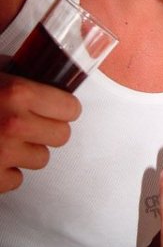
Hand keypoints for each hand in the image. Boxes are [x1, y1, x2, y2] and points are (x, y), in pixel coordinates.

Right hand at [0, 71, 80, 191]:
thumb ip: (19, 71)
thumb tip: (44, 67)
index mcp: (18, 93)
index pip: (71, 108)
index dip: (63, 108)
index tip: (56, 107)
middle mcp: (14, 124)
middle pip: (62, 136)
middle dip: (48, 130)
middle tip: (30, 123)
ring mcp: (3, 154)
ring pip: (42, 159)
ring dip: (28, 151)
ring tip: (7, 139)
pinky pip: (16, 179)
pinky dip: (7, 171)